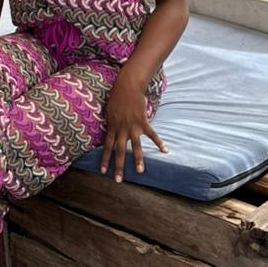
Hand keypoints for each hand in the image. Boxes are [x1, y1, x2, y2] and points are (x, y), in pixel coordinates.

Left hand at [100, 68, 167, 184]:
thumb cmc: (116, 97)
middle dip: (119, 166)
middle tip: (118, 180)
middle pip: (120, 151)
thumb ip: (110, 123)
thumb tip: (109, 133)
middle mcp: (122, 129)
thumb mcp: (108, 111)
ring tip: (140, 171)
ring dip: (138, 159)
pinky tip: (164, 150)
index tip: (103, 172)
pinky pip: (152, 134)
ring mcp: (133, 126)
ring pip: (136, 146)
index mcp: (112, 127)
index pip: (108, 147)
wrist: (128, 86)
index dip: (105, 159)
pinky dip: (158, 142)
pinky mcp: (143, 122)